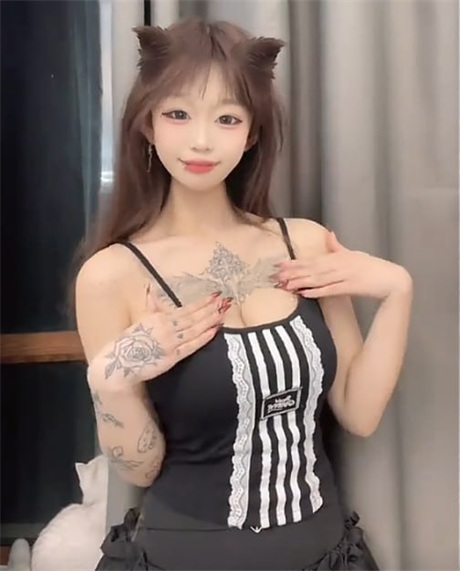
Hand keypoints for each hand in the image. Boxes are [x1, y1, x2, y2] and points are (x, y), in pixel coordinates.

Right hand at [102, 289, 229, 384]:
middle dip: (210, 309)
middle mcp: (167, 327)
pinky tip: (214, 330)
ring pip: (195, 329)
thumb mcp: (142, 319)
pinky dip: (204, 337)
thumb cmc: (130, 341)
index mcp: (160, 317)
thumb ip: (152, 306)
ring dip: (210, 320)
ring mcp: (171, 342)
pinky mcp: (172, 357)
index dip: (202, 302)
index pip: (186, 309)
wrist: (120, 363)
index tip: (214, 296)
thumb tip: (152, 290)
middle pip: (193, 317)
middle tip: (225, 301)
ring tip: (222, 313)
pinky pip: (191, 346)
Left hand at [274, 231, 411, 299]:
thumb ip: (338, 246)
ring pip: (318, 279)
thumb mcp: (353, 253)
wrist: (392, 279)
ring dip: (301, 282)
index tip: (280, 265)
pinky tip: (304, 294)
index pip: (312, 260)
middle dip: (293, 272)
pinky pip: (330, 290)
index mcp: (338, 257)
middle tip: (276, 276)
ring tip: (285, 285)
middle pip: (311, 269)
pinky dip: (317, 292)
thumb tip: (329, 233)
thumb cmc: (372, 266)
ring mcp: (344, 276)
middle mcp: (339, 265)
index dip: (295, 263)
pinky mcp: (350, 288)